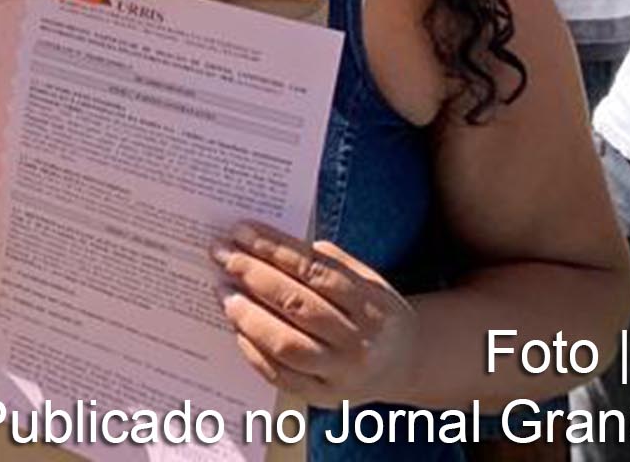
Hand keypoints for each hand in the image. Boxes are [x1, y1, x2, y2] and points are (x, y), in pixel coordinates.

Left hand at [214, 224, 418, 406]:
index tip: (241, 232)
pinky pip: (281, 377)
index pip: (315, 272)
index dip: (274, 249)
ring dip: (248, 315)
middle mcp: (359, 342)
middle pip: (297, 305)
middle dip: (253, 276)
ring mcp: (342, 374)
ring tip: (223, 291)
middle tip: (222, 255)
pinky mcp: (324, 398)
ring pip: (287, 344)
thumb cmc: (374, 312)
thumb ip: (329, 262)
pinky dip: (254, 351)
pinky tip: (237, 328)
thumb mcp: (369, 280)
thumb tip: (271, 243)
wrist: (407, 364)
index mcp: (372, 305)